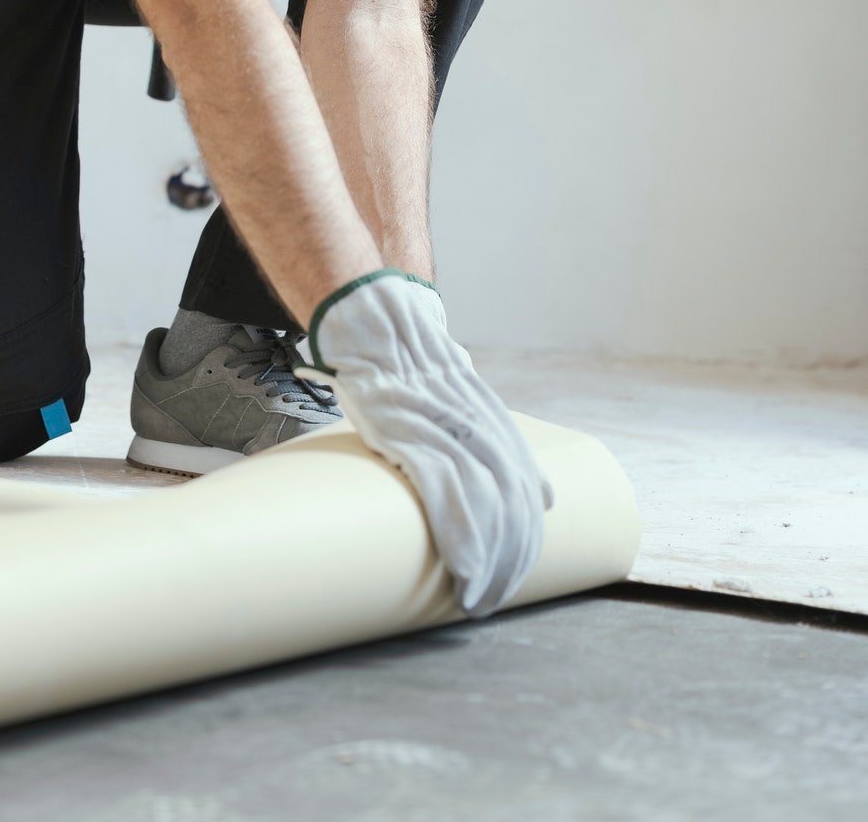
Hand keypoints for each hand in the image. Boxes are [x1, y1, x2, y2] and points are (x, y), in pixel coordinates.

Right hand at [306, 269, 551, 616]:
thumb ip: (509, 449)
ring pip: (485, 507)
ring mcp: (447, 434)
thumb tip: (547, 495)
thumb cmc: (421, 376)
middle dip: (506, 562)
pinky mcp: (411, 435)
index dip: (523, 544)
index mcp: (499, 430)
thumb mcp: (477, 404)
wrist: (383, 329)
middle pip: (511, 509)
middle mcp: (483, 432)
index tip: (511, 581)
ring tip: (475, 598)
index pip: (526, 498)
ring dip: (486, 561)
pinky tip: (463, 567)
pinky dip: (458, 535)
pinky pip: (444, 494)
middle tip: (490, 601)